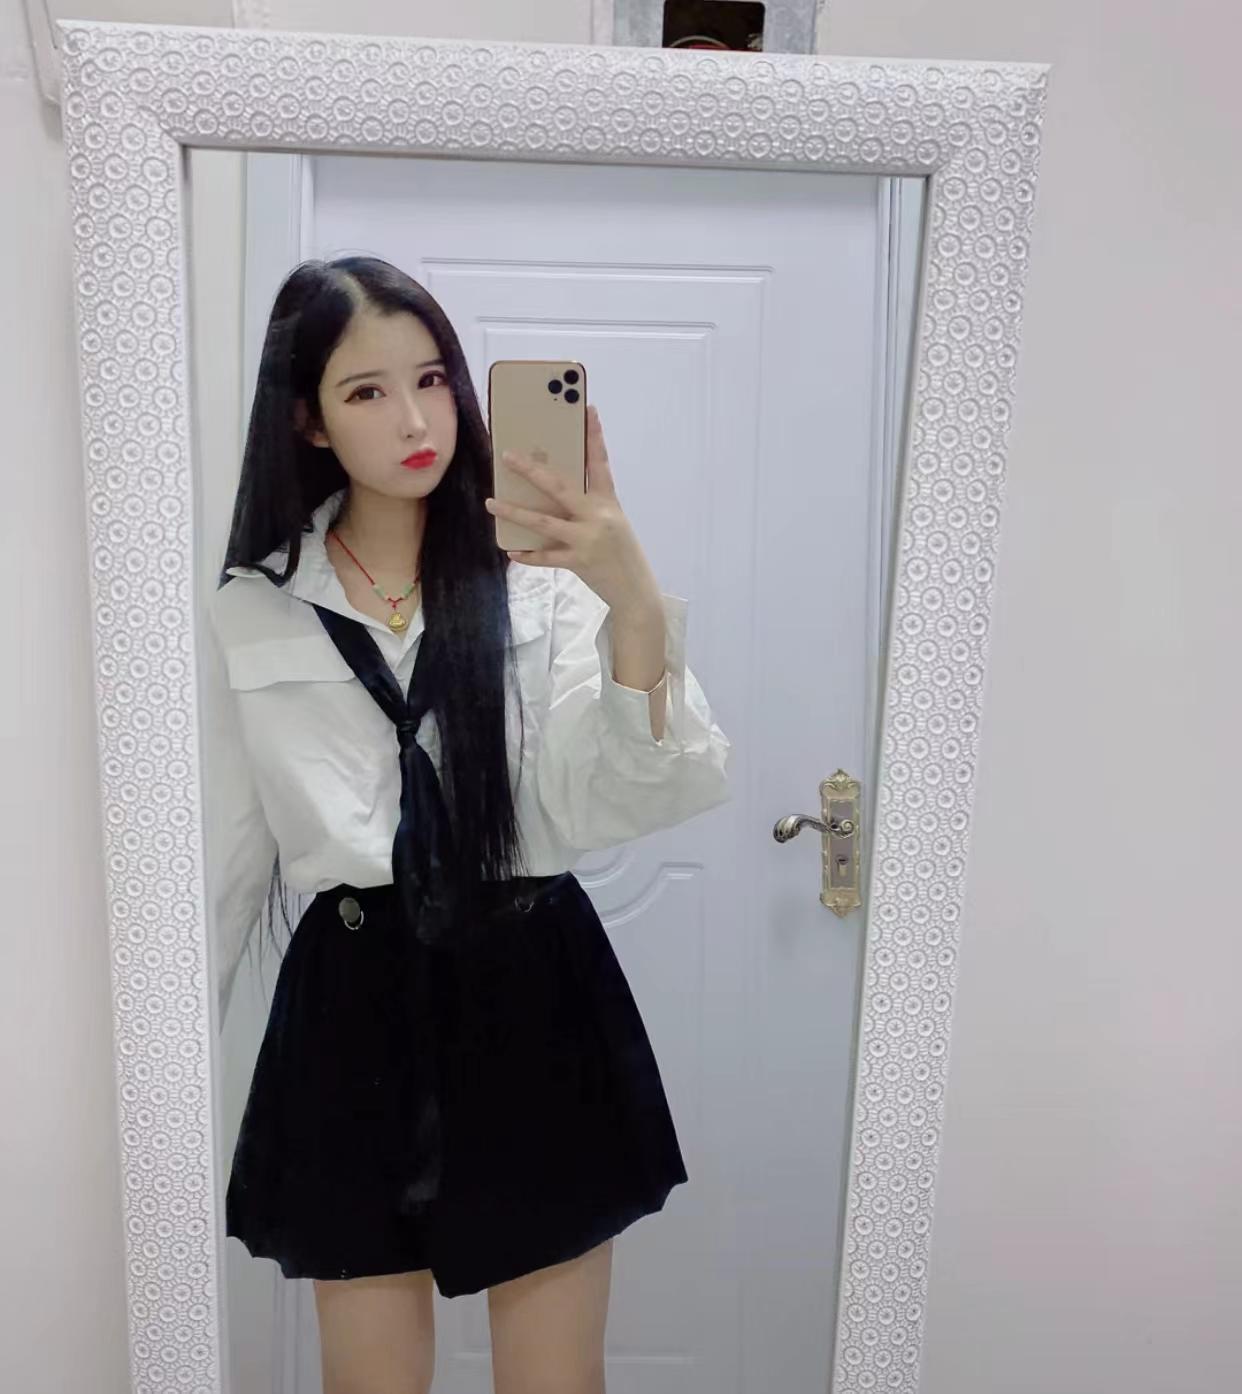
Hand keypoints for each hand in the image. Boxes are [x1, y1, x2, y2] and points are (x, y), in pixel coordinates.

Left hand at [485, 405, 661, 619]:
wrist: (636, 592)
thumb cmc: (622, 555)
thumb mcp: (613, 524)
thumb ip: (589, 508)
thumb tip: (554, 495)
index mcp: (609, 502)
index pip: (600, 463)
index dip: (594, 435)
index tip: (588, 409)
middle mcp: (598, 516)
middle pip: (560, 486)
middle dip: (531, 470)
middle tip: (508, 456)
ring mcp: (588, 539)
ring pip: (543, 521)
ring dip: (515, 512)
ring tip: (492, 503)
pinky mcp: (579, 562)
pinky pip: (546, 557)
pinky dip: (528, 555)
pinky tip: (512, 551)